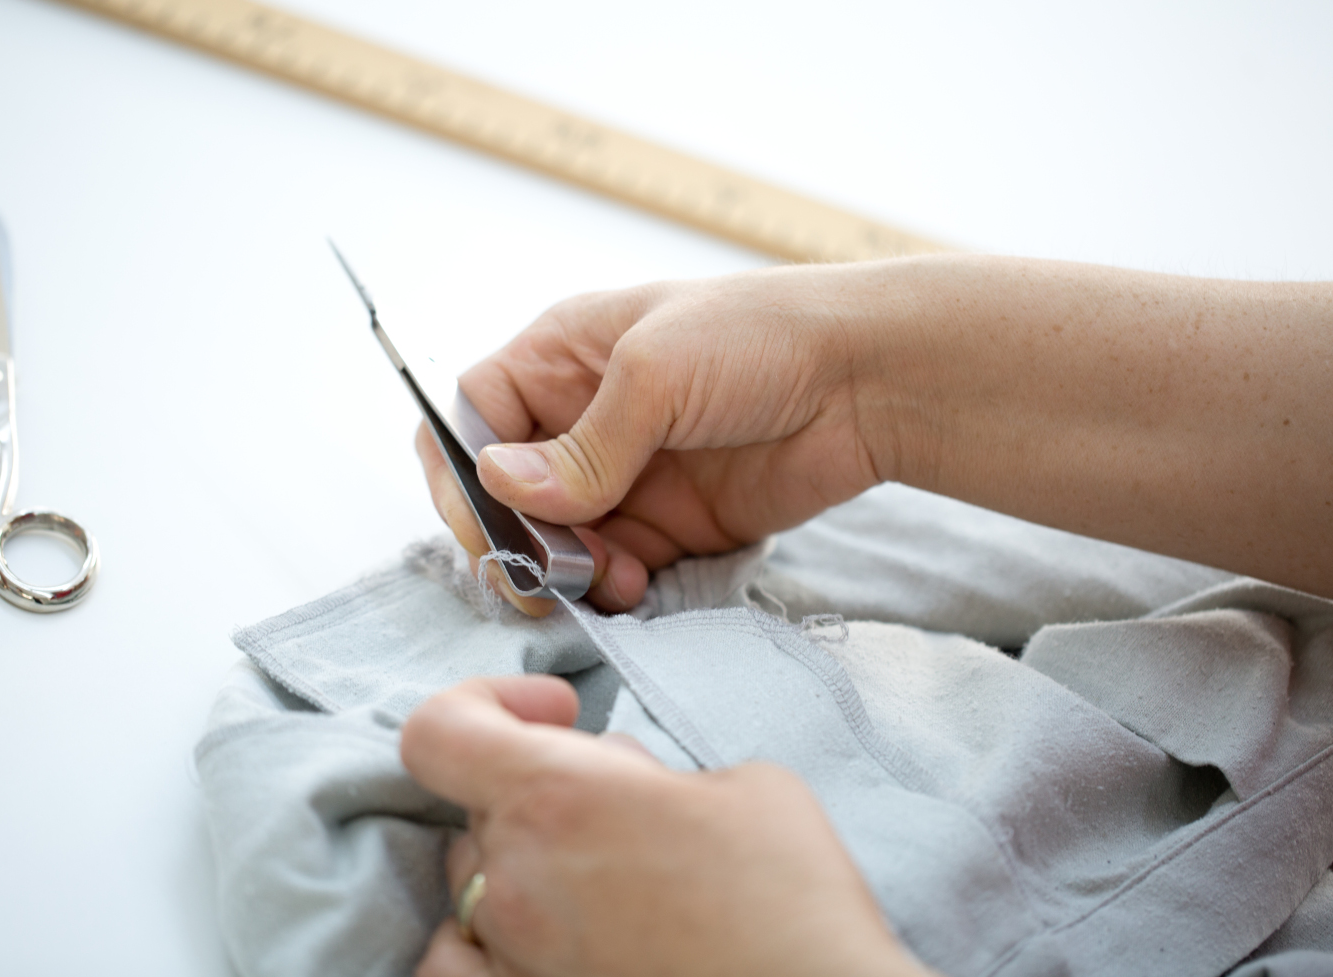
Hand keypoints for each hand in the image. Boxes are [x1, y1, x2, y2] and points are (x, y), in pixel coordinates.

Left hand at [401, 675, 928, 976]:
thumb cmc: (791, 902)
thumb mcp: (743, 786)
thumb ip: (653, 770)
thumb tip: (618, 780)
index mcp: (555, 794)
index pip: (439, 730)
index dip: (485, 704)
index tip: (557, 711)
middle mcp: (513, 878)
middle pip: (475, 810)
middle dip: (536, 793)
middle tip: (620, 809)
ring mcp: (510, 956)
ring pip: (472, 888)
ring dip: (523, 868)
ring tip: (604, 883)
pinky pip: (457, 967)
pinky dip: (483, 947)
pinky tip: (538, 942)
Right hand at [418, 263, 898, 614]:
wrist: (870, 380)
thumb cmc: (760, 337)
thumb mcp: (659, 373)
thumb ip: (583, 445)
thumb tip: (501, 488)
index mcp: (562, 358)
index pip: (473, 416)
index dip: (462, 470)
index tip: (484, 522)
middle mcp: (581, 418)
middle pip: (504, 492)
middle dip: (512, 537)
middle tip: (540, 574)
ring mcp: (626, 476)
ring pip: (555, 541)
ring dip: (562, 570)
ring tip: (604, 580)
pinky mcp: (670, 525)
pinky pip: (613, 569)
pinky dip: (610, 589)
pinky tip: (635, 589)